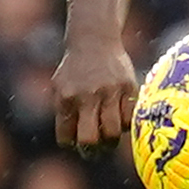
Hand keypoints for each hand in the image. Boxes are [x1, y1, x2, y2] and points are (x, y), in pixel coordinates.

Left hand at [52, 32, 136, 151]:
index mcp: (65, 99)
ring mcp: (109, 92)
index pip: (66, 138)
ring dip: (111, 138)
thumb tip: (73, 142)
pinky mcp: (128, 87)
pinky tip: (120, 115)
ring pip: (113, 132)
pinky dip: (125, 122)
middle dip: (93, 149)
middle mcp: (86, 97)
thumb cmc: (75, 68)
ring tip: (109, 132)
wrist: (94, 39)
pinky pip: (129, 118)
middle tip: (96, 145)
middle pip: (90, 140)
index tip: (76, 139)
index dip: (72, 143)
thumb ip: (65, 113)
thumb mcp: (60, 87)